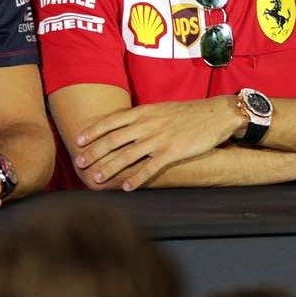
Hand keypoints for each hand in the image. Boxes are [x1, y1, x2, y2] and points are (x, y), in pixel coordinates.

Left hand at [73, 97, 243, 190]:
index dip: (93, 130)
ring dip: (109, 167)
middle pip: (113, 138)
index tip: (78, 141)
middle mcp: (148, 123)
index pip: (111, 120)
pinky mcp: (173, 151)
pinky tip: (126, 187)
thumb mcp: (161, 109)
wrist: (217, 114)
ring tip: (96, 178)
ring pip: (127, 154)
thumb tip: (122, 128)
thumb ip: (142, 118)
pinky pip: (150, 167)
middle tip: (79, 163)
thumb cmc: (189, 113)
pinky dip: (136, 178)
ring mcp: (160, 138)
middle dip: (94, 152)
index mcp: (144, 111)